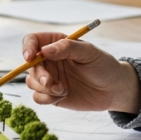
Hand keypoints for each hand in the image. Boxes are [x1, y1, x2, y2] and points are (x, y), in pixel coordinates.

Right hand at [22, 32, 140, 112]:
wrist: (113, 89)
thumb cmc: (103, 66)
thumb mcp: (89, 52)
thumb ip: (68, 48)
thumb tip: (45, 50)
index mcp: (56, 44)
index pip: (33, 40)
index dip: (27, 47)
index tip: (30, 57)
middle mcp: (49, 60)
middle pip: (30, 65)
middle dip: (38, 74)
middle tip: (50, 82)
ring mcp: (49, 77)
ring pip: (31, 82)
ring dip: (44, 88)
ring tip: (63, 89)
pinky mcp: (51, 94)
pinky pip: (37, 97)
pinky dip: (46, 98)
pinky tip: (63, 95)